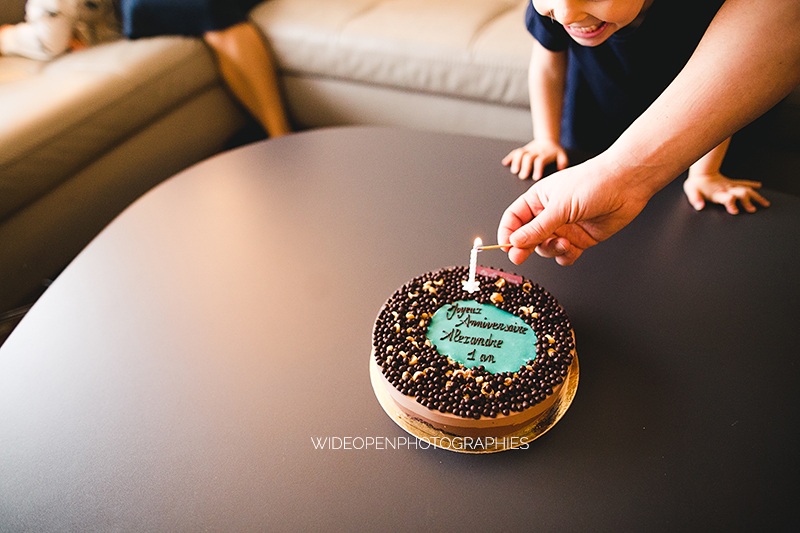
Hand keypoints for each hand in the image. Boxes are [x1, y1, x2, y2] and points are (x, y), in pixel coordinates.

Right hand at [497, 156, 651, 264]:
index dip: (508, 232)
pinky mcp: (579, 239)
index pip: (514, 219)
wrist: (627, 184)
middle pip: (527, 237)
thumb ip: (537, 228)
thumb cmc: (593, 183)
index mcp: (538, 199)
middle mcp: (549, 214)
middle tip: (519, 256)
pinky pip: (564, 255)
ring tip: (564, 243)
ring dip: (550, 249)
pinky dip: (565, 256)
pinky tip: (573, 249)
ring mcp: (564, 227)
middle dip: (525, 247)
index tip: (506, 246)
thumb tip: (514, 242)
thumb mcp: (560, 206)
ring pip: (545, 248)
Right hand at [502, 139, 568, 180]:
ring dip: (516, 161)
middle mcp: (535, 152)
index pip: (540, 161)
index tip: (536, 178)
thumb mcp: (561, 155)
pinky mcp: (523, 150)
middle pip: (528, 158)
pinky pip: (515, 152)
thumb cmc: (554, 151)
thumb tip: (561, 169)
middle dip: (525, 167)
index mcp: (544, 154)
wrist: (547, 140)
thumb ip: (562, 162)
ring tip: (514, 171)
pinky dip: (509, 157)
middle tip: (522, 176)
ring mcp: (528, 150)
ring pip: (520, 153)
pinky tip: (505, 163)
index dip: (538, 169)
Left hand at [683, 171, 769, 213]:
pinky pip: (744, 182)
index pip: (726, 198)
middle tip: (752, 210)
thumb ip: (695, 199)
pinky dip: (752, 183)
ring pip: (746, 189)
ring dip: (756, 196)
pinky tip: (759, 185)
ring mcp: (731, 185)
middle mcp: (726, 189)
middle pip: (741, 194)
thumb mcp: (691, 191)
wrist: (700, 172)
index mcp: (717, 193)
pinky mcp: (732, 182)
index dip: (731, 204)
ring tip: (765, 203)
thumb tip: (699, 207)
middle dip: (747, 202)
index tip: (735, 211)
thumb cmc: (695, 183)